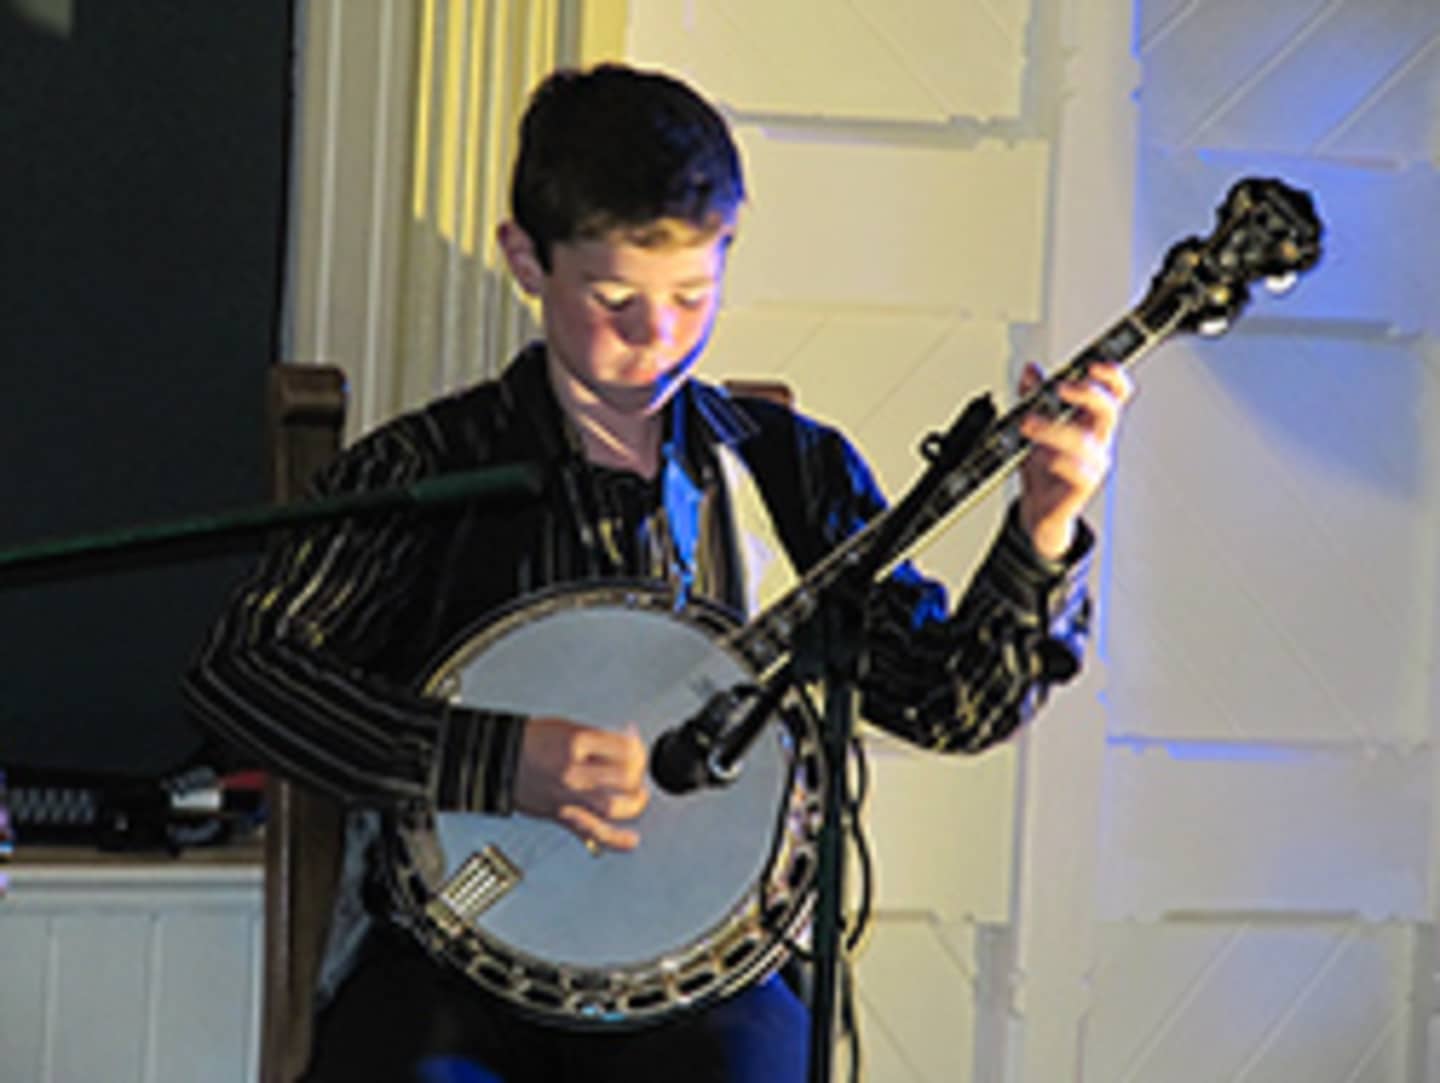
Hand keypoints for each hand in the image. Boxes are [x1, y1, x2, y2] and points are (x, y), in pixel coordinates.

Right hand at [514, 717, 649, 850]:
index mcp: (576, 742)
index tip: (636, 748)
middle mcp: (573, 771)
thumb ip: (599, 739)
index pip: (626, 749)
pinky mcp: (562, 816)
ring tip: (638, 798)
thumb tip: (629, 743)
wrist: (497, 761)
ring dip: (634, 804)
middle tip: (637, 770)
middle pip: (625, 778)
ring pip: (614, 808)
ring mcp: (567, 797)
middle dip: (638, 773)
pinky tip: (630, 840)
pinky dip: (615, 840)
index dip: (638, 748)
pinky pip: (592, 833)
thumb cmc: (530, 741)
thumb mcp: (568, 727)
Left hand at [1017, 361, 1132, 559]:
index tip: (1094, 365)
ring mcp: (1093, 463)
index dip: (1113, 376)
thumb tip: (1031, 370)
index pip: (1115, 392)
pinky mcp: (1082, 486)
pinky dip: (1062, 462)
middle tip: (1061, 387)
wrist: (1039, 506)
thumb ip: (1032, 396)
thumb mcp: (1032, 424)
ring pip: (1086, 441)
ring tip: (1027, 423)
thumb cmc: (1043, 464)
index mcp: (1090, 419)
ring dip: (1055, 429)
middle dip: (1088, 393)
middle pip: (1109, 409)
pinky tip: (1045, 458)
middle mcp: (1097, 439)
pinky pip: (1081, 473)